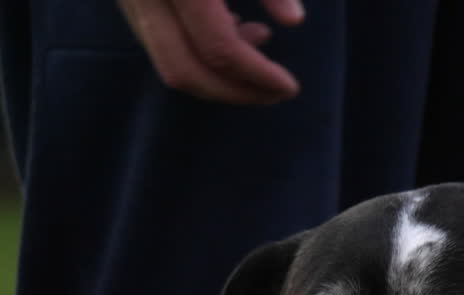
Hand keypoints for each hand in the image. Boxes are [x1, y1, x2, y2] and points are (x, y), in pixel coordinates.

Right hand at [118, 0, 305, 104]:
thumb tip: (294, 21)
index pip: (219, 48)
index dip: (258, 74)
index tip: (289, 86)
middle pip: (183, 70)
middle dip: (233, 92)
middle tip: (273, 93)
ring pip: (167, 60)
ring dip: (216, 73)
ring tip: (259, 42)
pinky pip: (159, 40)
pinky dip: (196, 50)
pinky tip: (234, 26)